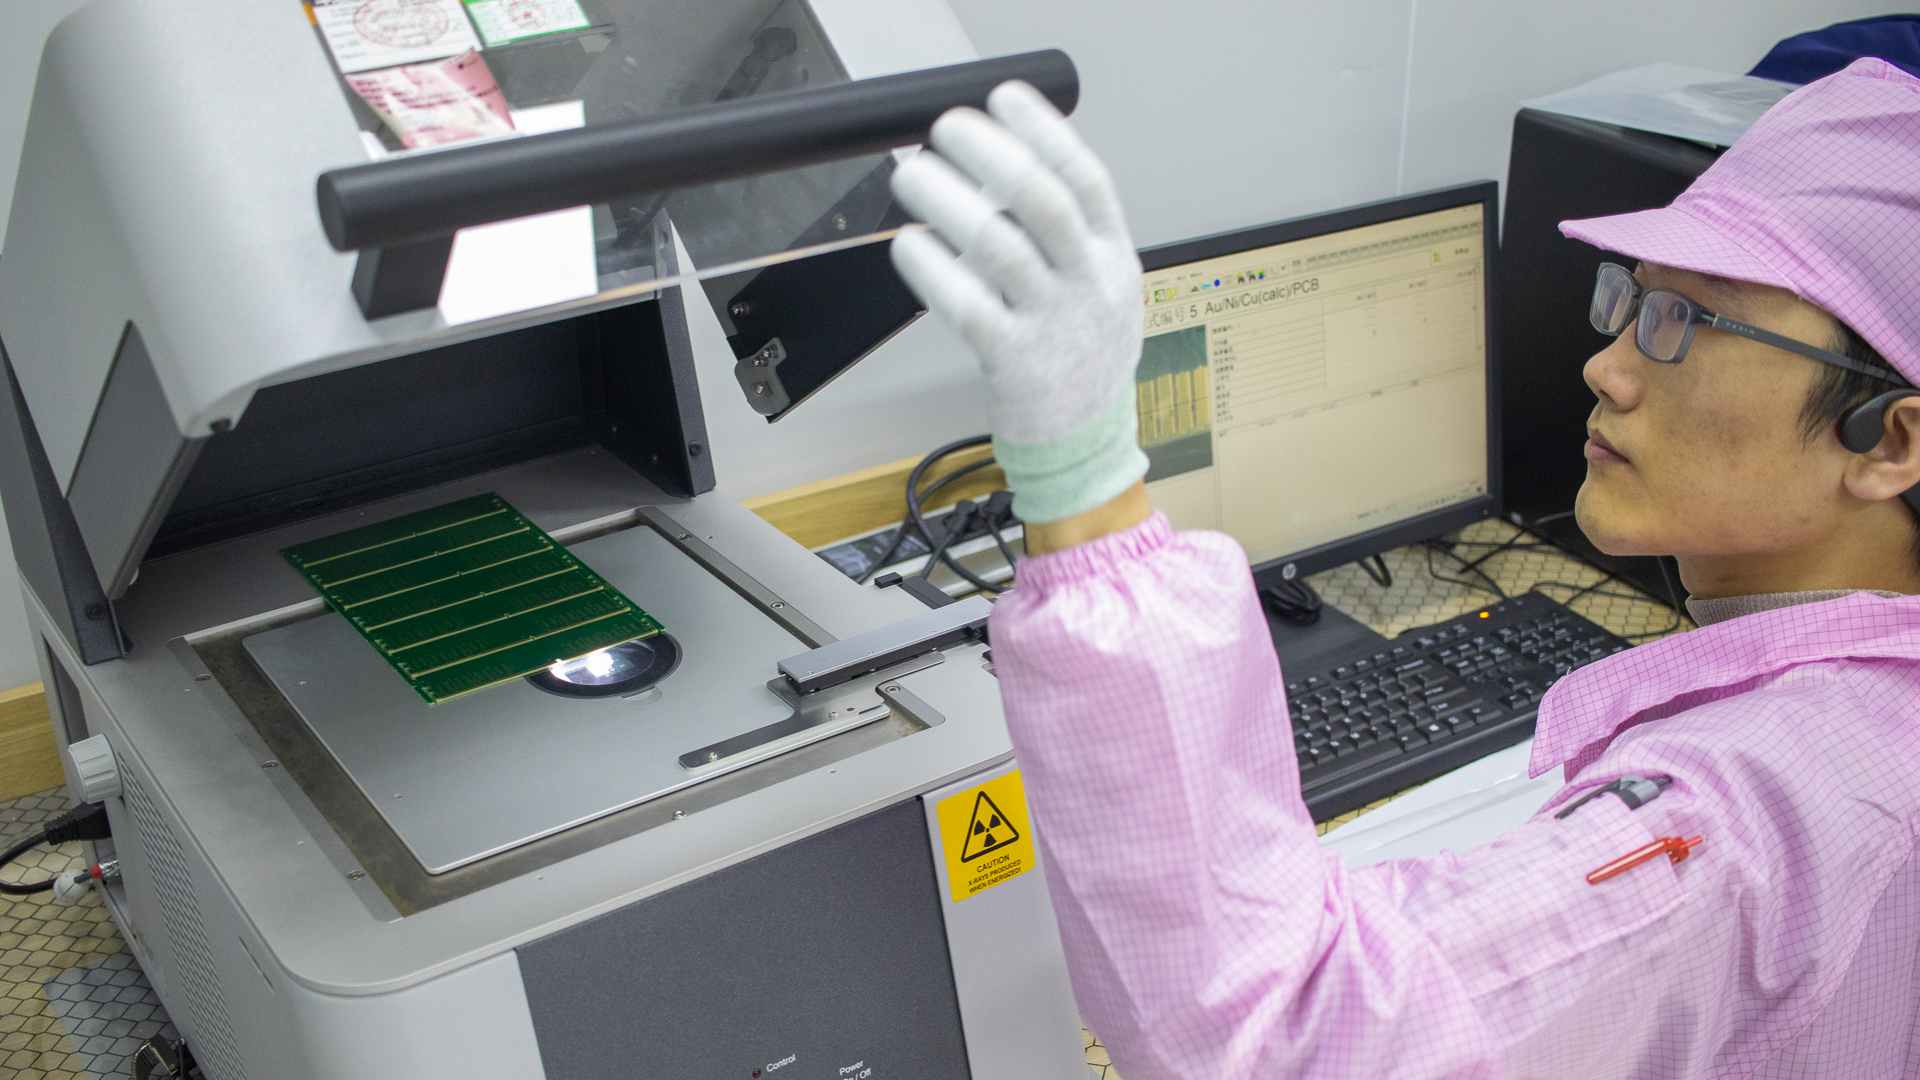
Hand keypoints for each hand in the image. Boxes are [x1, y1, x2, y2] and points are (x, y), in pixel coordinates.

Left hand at [890, 81, 1147, 522]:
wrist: (1086, 446)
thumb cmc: (1081, 361)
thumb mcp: (1100, 288)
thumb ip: (1067, 235)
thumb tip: (1004, 166)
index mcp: (1112, 259)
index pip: (1085, 179)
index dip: (1044, 132)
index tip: (1002, 98)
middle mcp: (1088, 286)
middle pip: (1042, 202)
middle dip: (990, 154)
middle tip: (945, 130)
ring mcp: (1054, 326)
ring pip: (999, 247)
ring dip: (948, 201)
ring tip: (911, 175)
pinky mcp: (1014, 364)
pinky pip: (967, 306)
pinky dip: (933, 269)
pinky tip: (909, 244)